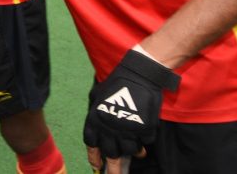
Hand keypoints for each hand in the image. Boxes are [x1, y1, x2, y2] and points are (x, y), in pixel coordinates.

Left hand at [83, 49, 179, 164]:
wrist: (138, 73)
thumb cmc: (116, 83)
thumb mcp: (97, 96)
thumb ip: (95, 115)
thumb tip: (96, 134)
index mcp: (95, 119)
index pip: (91, 145)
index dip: (94, 157)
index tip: (96, 166)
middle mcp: (110, 128)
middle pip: (111, 155)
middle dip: (113, 168)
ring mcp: (128, 130)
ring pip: (130, 151)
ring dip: (133, 152)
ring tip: (137, 151)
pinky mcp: (144, 129)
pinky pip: (145, 142)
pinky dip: (145, 141)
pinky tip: (144, 135)